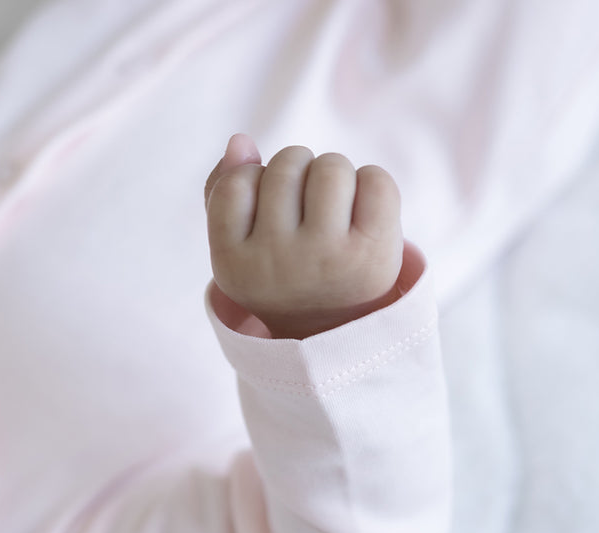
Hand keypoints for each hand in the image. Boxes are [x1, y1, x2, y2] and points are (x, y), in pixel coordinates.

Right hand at [203, 134, 403, 339]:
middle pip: (287, 165)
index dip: (255, 179)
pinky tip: (363, 212)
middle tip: (304, 209)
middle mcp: (275, 264)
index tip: (265, 207)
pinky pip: (376, 180)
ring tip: (333, 206)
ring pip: (332, 167)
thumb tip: (240, 141)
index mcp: (232, 264)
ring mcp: (325, 259)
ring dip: (335, 175)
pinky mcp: (372, 254)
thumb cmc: (282, 269)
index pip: (236, 181)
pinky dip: (372, 185)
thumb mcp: (238, 242)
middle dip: (299, 172)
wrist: (333, 327)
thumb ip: (223, 190)